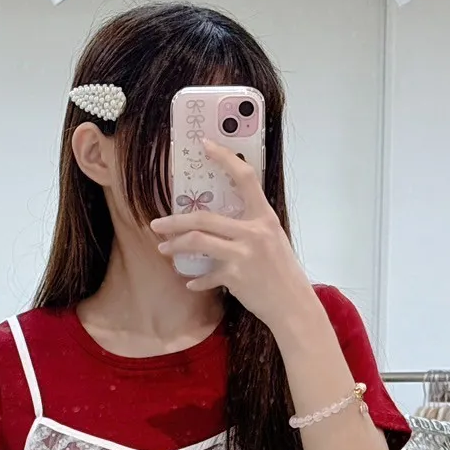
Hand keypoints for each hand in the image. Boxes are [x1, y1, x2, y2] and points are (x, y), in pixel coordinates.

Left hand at [150, 138, 315, 335]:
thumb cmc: (283, 272)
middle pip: (204, 218)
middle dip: (175, 221)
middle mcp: (253, 232)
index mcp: (264, 217)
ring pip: (198, 242)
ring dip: (175, 246)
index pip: (245, 177)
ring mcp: (243, 254)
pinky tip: (190, 283)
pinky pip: (206, 276)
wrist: (293, 305)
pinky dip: (196, 281)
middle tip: (156, 224)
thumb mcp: (273, 240)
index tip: (204, 145)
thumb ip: (251, 227)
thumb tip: (223, 221)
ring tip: (163, 248)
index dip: (224, 158)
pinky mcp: (235, 277)